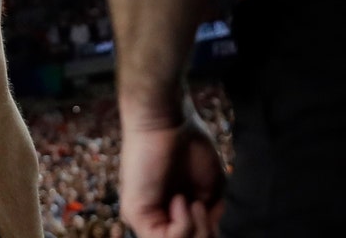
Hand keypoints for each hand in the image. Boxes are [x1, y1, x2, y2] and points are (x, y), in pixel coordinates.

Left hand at [119, 103, 225, 237]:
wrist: (169, 120)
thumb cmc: (189, 145)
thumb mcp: (211, 188)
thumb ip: (209, 216)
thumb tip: (209, 231)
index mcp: (174, 213)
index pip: (193, 236)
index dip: (207, 230)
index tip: (209, 207)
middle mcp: (157, 219)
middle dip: (204, 233)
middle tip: (202, 205)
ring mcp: (144, 218)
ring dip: (195, 230)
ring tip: (193, 202)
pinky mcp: (135, 214)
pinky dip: (182, 225)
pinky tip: (181, 200)